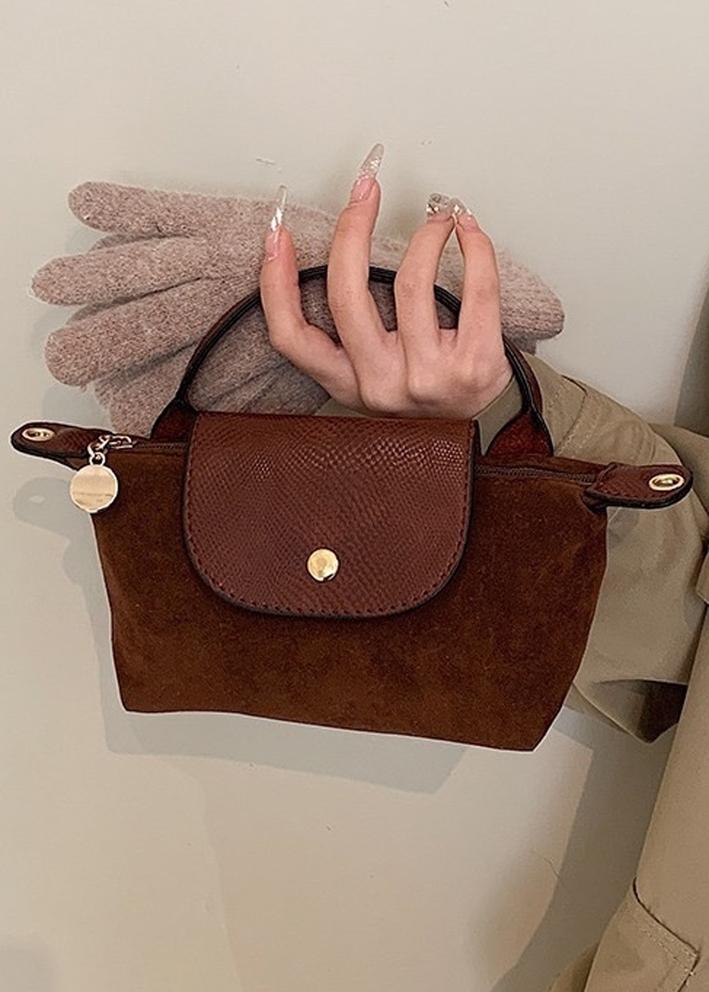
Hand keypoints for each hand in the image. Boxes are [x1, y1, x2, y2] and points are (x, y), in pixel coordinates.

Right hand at [260, 145, 513, 418]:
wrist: (481, 428)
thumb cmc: (425, 395)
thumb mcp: (372, 379)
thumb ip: (347, 338)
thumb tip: (336, 253)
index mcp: (348, 384)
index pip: (291, 337)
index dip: (275, 282)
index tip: (278, 233)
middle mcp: (382, 384)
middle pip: (346, 295)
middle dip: (352, 228)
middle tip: (365, 188)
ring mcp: (428, 377)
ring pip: (412, 282)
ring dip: (426, 234)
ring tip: (438, 216)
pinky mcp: (475, 364)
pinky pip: (476, 289)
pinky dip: (475, 248)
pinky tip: (468, 231)